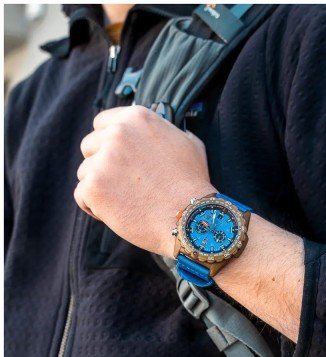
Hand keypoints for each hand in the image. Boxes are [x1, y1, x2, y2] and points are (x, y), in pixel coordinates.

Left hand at [74, 106, 215, 256]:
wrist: (189, 217)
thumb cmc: (192, 183)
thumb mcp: (188, 143)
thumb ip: (166, 131)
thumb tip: (159, 130)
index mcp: (137, 118)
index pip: (102, 123)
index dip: (108, 142)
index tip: (117, 158)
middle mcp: (117, 134)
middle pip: (90, 146)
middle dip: (102, 164)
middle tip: (123, 183)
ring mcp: (103, 160)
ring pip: (85, 172)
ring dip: (100, 186)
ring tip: (126, 200)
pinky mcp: (94, 187)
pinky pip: (81, 195)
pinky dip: (95, 206)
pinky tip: (117, 211)